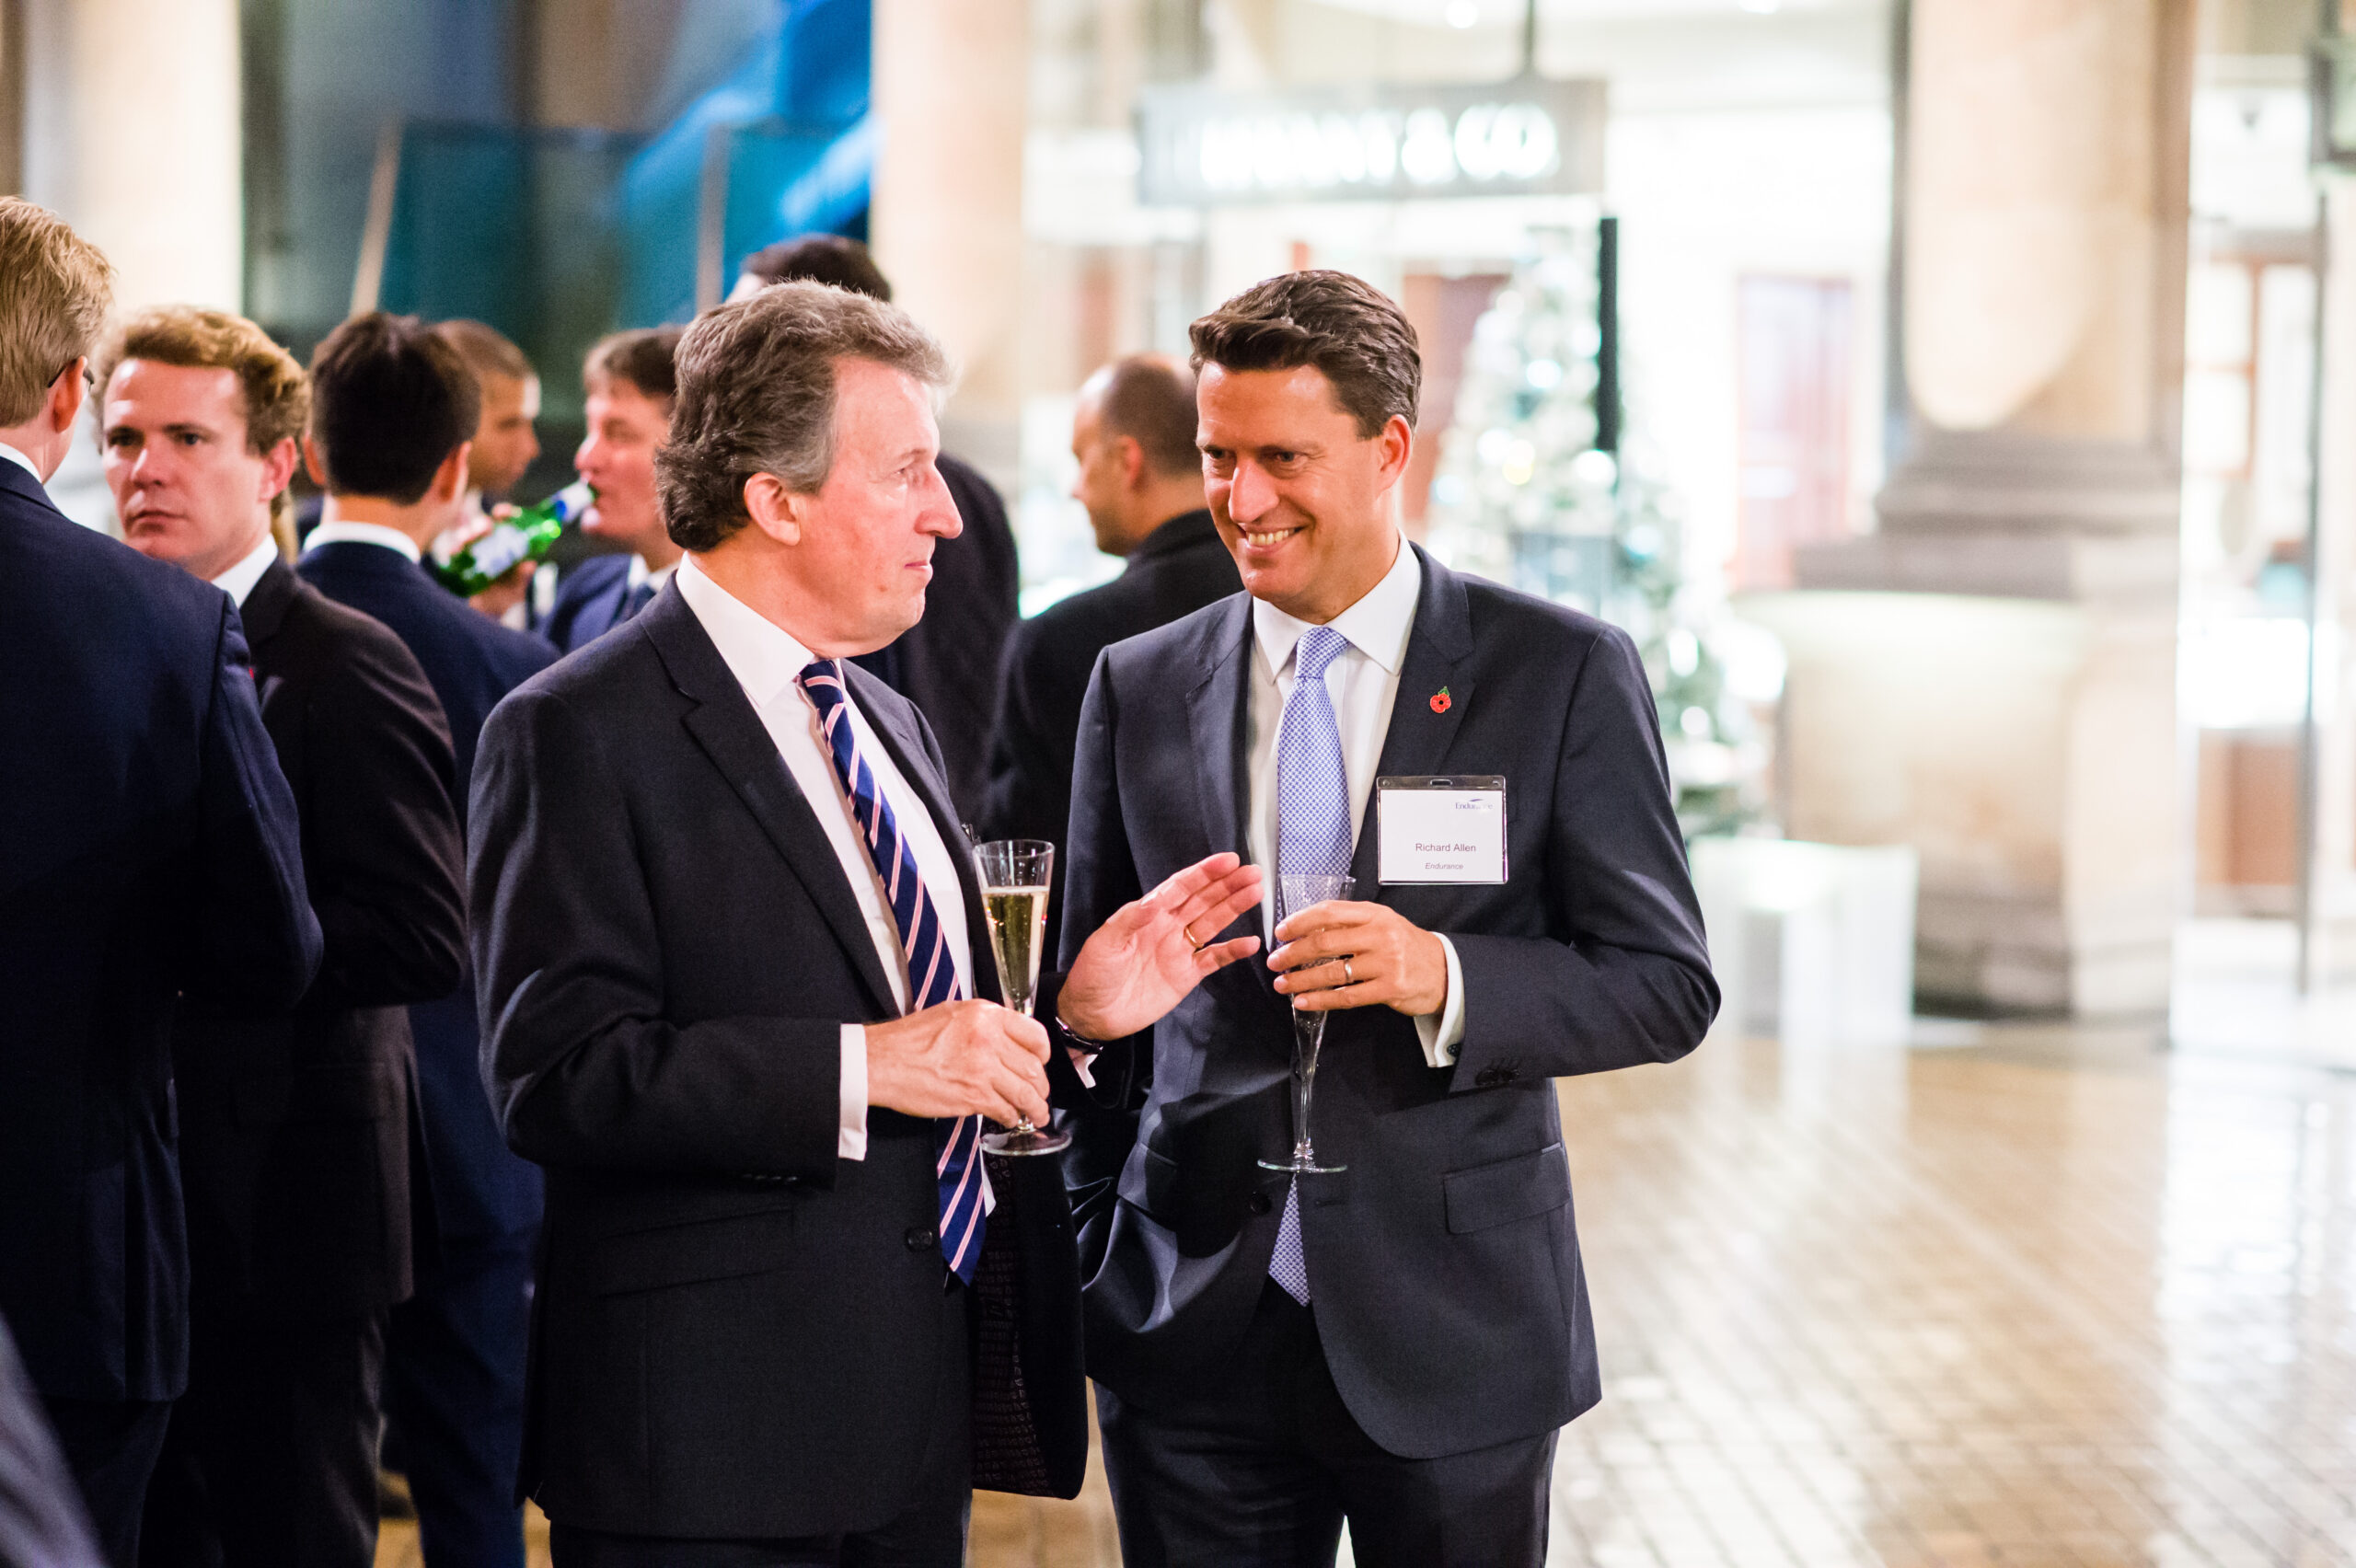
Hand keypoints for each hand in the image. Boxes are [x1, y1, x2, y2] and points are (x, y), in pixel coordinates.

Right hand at [447, 505, 533, 618]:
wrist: (487, 614)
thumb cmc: (505, 596)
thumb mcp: (516, 587)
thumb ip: (522, 576)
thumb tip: (530, 565)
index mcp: (506, 544)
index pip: (506, 521)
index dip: (504, 513)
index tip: (502, 513)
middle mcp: (488, 543)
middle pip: (483, 525)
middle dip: (482, 523)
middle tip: (485, 527)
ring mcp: (472, 551)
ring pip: (466, 535)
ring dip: (466, 534)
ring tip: (466, 539)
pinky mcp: (458, 562)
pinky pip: (453, 552)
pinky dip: (453, 549)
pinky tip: (454, 551)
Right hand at [865, 999, 1049, 1125]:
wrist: (882, 1061)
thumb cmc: (910, 1039)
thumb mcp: (952, 1014)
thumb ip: (984, 1024)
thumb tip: (1007, 1041)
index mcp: (986, 1015)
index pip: (1034, 1034)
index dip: (1043, 1054)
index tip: (1041, 1063)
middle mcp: (989, 1039)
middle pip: (1033, 1068)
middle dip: (1040, 1086)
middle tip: (1039, 1094)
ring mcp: (983, 1069)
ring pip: (1026, 1092)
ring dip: (1035, 1107)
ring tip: (1037, 1114)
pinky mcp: (974, 1096)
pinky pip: (1006, 1109)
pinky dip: (1012, 1117)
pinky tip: (1009, 1118)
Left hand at [1059, 853, 1263, 1039]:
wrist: (1092, 1015)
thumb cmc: (1091, 975)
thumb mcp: (1104, 943)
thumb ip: (1129, 921)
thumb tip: (1152, 902)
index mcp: (1147, 915)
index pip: (1180, 887)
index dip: (1204, 873)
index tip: (1228, 861)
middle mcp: (1167, 928)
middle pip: (1203, 900)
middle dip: (1227, 885)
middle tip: (1252, 872)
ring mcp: (1178, 950)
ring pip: (1213, 923)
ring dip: (1234, 907)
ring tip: (1256, 893)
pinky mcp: (1186, 975)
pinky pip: (1214, 959)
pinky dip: (1233, 951)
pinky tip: (1251, 942)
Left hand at [1271, 900, 1448, 1016]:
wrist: (1443, 970)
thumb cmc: (1405, 946)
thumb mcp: (1382, 923)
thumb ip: (1350, 923)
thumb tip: (1304, 931)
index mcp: (1374, 914)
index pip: (1329, 911)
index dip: (1300, 921)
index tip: (1280, 932)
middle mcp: (1380, 934)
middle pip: (1325, 942)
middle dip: (1293, 953)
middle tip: (1275, 962)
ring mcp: (1386, 962)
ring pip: (1333, 972)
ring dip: (1301, 979)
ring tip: (1282, 984)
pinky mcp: (1389, 988)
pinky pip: (1347, 996)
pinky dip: (1321, 1000)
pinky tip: (1303, 1002)